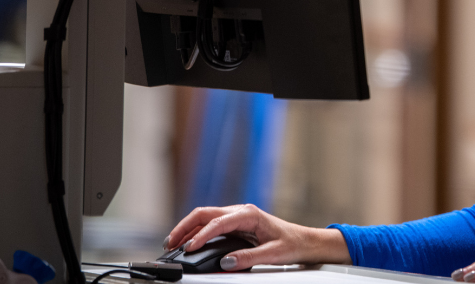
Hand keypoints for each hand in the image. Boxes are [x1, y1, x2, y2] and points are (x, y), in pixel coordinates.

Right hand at [164, 204, 350, 270]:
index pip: (217, 222)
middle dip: (185, 227)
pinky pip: (211, 224)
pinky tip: (188, 241)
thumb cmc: (292, 243)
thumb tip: (226, 262)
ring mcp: (237, 216)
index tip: (189, 248)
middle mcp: (240, 211)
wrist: (304, 241)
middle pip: (204, 213)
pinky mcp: (235, 224)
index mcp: (249, 214)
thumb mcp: (272, 254)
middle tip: (170, 243)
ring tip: (173, 243)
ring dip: (188, 228)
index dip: (201, 235)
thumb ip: (248, 258)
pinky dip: (196, 231)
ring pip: (205, 217)